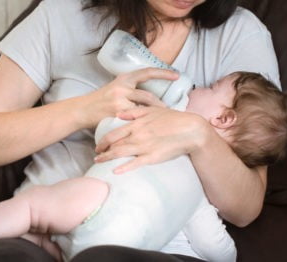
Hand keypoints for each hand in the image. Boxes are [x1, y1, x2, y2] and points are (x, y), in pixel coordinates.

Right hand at [76, 68, 176, 127]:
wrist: (83, 110)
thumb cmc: (101, 100)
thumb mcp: (115, 88)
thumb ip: (131, 89)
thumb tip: (151, 95)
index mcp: (124, 78)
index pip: (147, 72)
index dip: (163, 73)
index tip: (176, 75)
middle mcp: (122, 87)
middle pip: (148, 95)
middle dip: (161, 105)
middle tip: (170, 111)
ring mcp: (119, 100)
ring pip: (144, 107)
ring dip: (154, 114)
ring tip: (161, 120)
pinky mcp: (117, 113)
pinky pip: (135, 118)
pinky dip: (143, 122)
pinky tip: (148, 127)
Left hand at [94, 106, 209, 173]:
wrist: (190, 130)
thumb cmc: (173, 118)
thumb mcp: (153, 110)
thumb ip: (134, 112)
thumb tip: (119, 115)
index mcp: (136, 124)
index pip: (113, 133)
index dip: (103, 140)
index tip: (98, 145)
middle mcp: (137, 135)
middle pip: (114, 144)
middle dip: (102, 150)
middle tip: (96, 155)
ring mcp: (144, 147)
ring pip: (121, 153)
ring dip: (108, 158)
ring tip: (99, 162)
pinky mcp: (153, 157)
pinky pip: (135, 163)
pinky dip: (124, 167)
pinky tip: (115, 171)